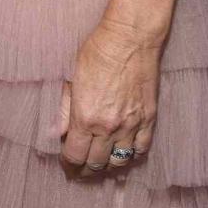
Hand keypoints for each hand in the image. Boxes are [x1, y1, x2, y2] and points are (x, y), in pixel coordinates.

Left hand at [59, 19, 159, 175]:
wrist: (130, 38)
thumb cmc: (97, 52)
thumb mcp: (70, 78)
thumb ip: (64, 110)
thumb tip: (58, 133)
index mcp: (86, 118)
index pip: (75, 156)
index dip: (68, 165)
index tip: (66, 166)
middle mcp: (109, 127)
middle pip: (96, 163)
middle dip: (85, 169)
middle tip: (80, 168)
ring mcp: (132, 125)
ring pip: (119, 161)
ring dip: (108, 165)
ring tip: (101, 162)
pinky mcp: (149, 118)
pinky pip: (141, 149)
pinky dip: (132, 155)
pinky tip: (124, 152)